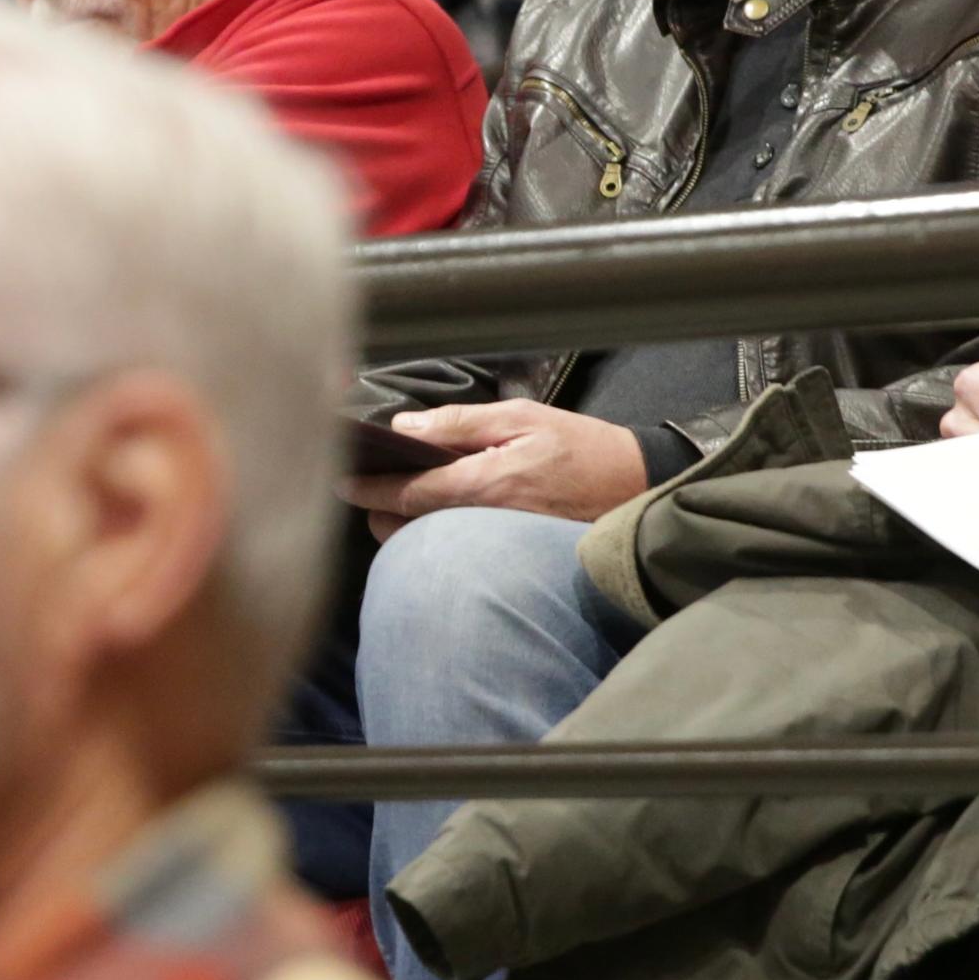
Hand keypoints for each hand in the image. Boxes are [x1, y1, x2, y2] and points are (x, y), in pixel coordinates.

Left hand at [339, 400, 652, 533]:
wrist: (637, 492)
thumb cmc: (584, 450)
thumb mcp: (524, 417)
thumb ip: (460, 424)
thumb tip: (405, 427)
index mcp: (484, 484)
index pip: (406, 494)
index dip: (367, 489)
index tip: (341, 481)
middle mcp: (482, 524)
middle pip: (405, 530)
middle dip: (382, 510)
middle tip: (376, 482)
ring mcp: (491, 548)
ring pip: (424, 546)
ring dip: (406, 526)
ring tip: (407, 496)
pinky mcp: (502, 561)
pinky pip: (451, 555)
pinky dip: (434, 537)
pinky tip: (439, 516)